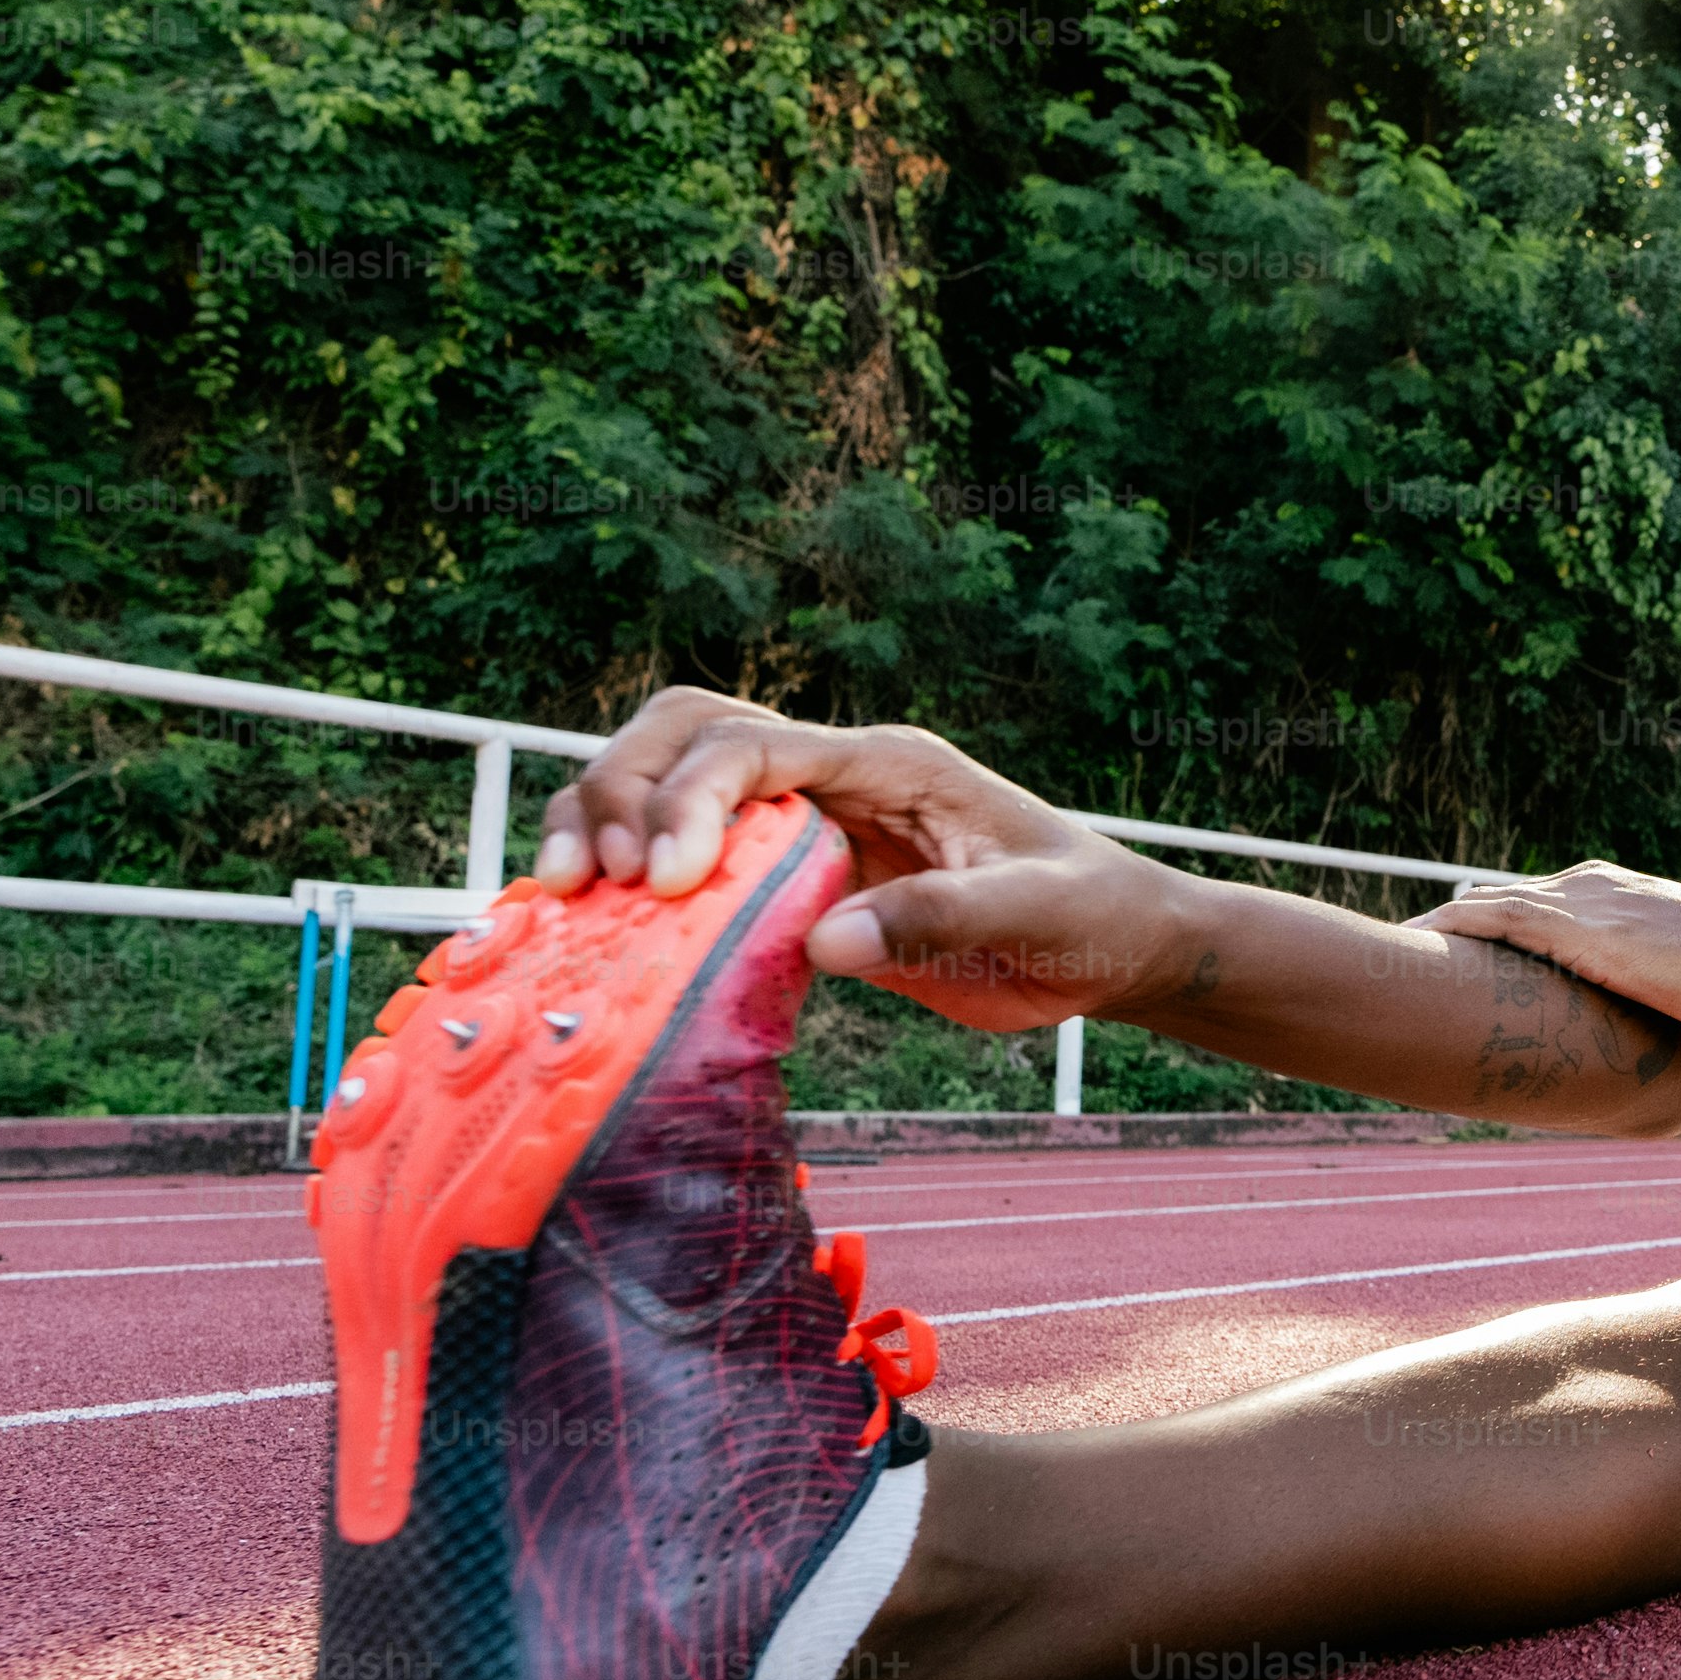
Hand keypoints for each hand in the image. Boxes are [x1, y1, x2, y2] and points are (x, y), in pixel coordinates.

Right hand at [532, 687, 1182, 1033]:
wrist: (1116, 946)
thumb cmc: (1092, 918)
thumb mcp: (1038, 918)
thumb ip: (940, 921)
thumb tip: (823, 941)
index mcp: (890, 763)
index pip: (755, 746)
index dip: (690, 802)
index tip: (663, 883)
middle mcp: (838, 776)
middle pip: (688, 734)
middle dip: (619, 789)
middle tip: (588, 883)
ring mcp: (812, 823)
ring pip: (673, 782)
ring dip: (602, 822)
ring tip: (563, 898)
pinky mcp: (798, 880)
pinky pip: (695, 861)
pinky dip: (631, 882)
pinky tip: (592, 932)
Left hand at [1417, 861, 1680, 1043]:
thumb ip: (1664, 987)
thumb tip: (1660, 1028)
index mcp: (1618, 896)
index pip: (1538, 904)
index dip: (1493, 930)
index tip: (1454, 959)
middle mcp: (1594, 888)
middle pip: (1502, 901)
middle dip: (1452, 931)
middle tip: (1398, 965)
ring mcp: (1585, 905)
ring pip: (1487, 906)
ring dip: (1436, 931)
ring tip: (1382, 961)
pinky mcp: (1580, 930)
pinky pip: (1495, 918)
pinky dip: (1450, 928)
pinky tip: (1412, 948)